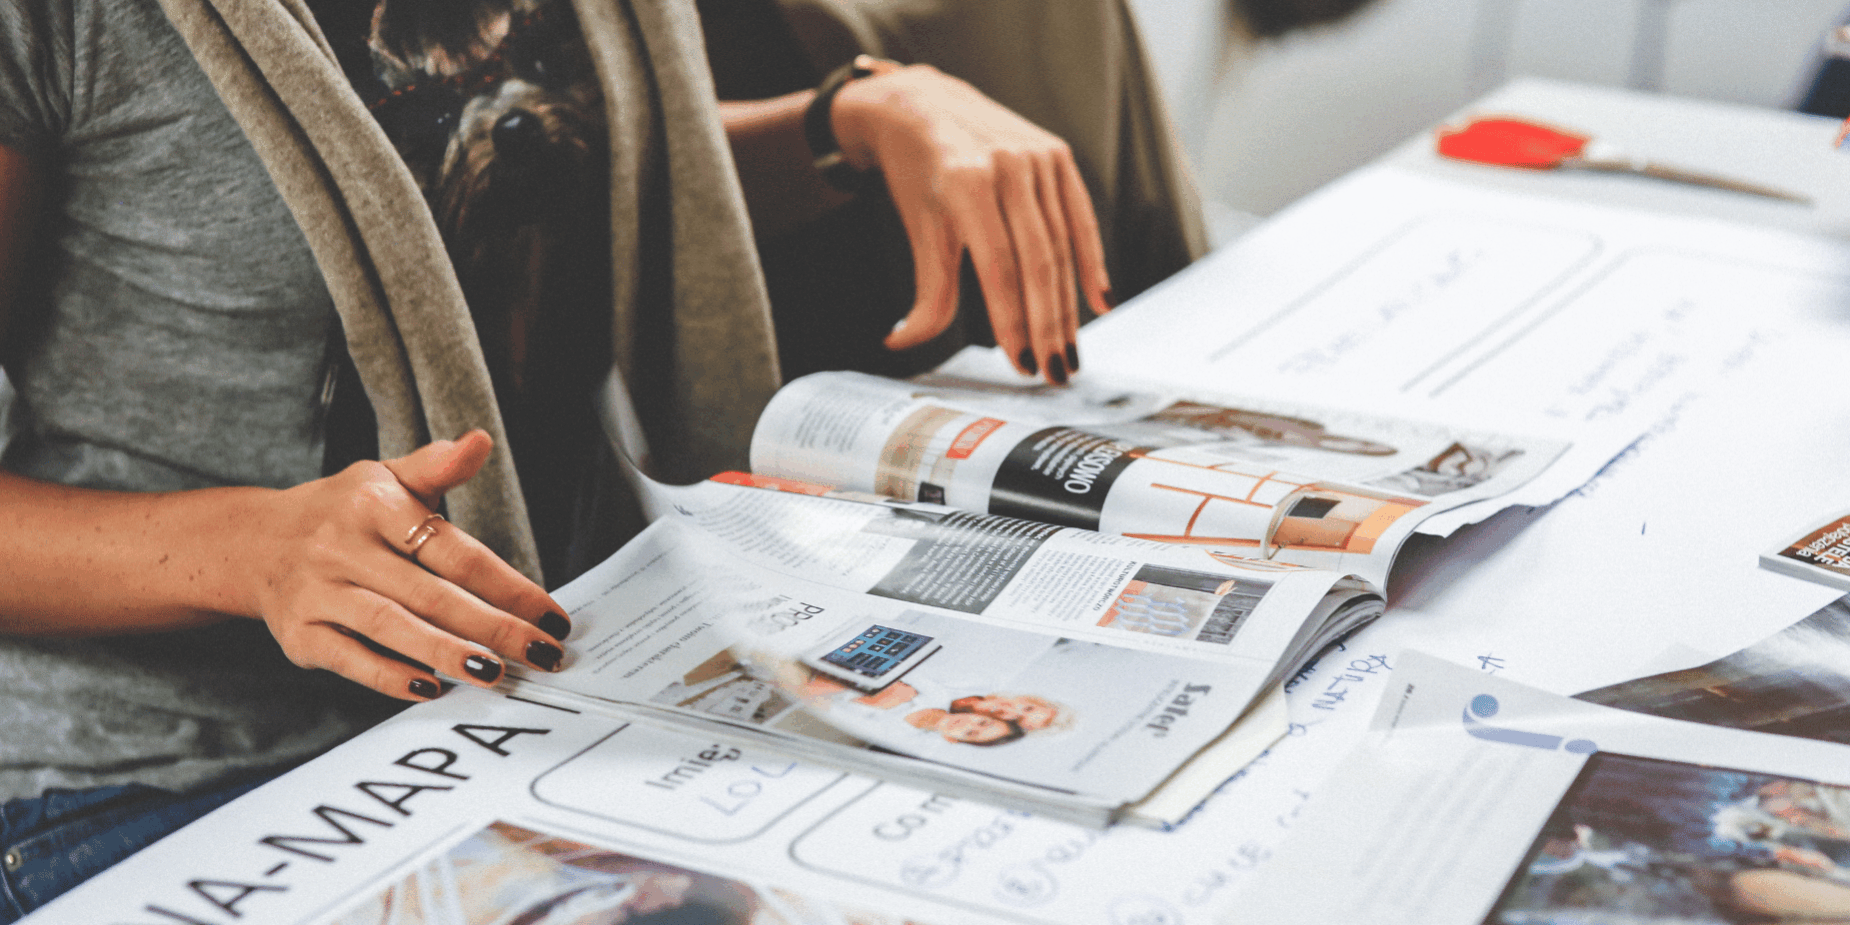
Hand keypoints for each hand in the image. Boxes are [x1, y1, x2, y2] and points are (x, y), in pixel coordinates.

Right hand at [243, 430, 570, 700]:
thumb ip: (437, 467)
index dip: (508, 586)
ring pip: (391, 627)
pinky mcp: (300, 634)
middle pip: (431, 594)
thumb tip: (479, 442)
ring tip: (494, 674)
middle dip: (492, 628)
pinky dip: (390, 676)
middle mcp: (344, 548)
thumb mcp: (385, 478)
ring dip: (447, 653)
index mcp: (375, 506)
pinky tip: (431, 687)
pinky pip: (350, 659)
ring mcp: (319, 593)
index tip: (550, 616)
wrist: (253, 543)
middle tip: (540, 653)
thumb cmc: (341, 513)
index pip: (455, 551)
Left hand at [832, 64, 1111, 384]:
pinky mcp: (1058, 155)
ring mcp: (1038, 157)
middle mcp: (1008, 165)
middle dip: (1048, 324)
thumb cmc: (918, 173)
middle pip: (1037, 261)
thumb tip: (902, 342)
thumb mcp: (919, 228)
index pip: (999, 267)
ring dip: (1068, 306)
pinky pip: (1081, 217)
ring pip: (1061, 246)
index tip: (1022, 364)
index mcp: (967, 182)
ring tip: (1069, 351)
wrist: (924, 105)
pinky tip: (1099, 301)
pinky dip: (1091, 261)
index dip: (1013, 321)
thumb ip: (925, 290)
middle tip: (1055, 371)